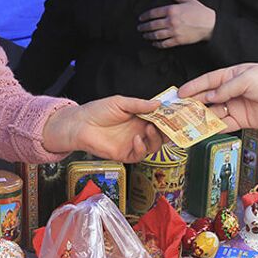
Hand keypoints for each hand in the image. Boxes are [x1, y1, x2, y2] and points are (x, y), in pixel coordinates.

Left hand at [42, 96, 164, 161]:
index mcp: (140, 118)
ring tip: (150, 129)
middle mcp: (139, 131)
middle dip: (168, 131)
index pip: (160, 119)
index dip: (169, 118)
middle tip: (172, 126)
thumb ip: (139, 104)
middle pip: (161, 134)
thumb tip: (158, 104)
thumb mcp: (120, 102)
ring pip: (154, 146)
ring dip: (156, 138)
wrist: (81, 124)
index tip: (177, 115)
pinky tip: (137, 139)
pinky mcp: (125, 154)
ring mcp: (133, 143)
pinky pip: (139, 155)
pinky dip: (141, 148)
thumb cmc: (97, 111)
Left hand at [136, 0, 215, 47]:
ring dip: (148, 35)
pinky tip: (154, 43)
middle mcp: (171, 21)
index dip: (145, 16)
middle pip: (153, 25)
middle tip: (139, 28)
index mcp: (172, 10)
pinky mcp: (178, 40)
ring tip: (144, 35)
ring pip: (156, 35)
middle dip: (144, 27)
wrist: (210, 24)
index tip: (140, 18)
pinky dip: (157, 44)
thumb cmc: (199, 11)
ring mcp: (174, 32)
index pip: (153, 13)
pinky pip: (164, 43)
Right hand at [177, 64, 257, 129]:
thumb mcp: (247, 79)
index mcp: (232, 76)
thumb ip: (226, 88)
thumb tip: (210, 97)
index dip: (193, 87)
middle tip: (179, 110)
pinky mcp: (242, 120)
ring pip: (214, 112)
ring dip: (201, 117)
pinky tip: (204, 130)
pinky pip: (224, 124)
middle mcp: (232, 91)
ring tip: (188, 122)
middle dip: (193, 104)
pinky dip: (214, 128)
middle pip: (208, 98)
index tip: (180, 93)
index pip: (208, 81)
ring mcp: (236, 106)